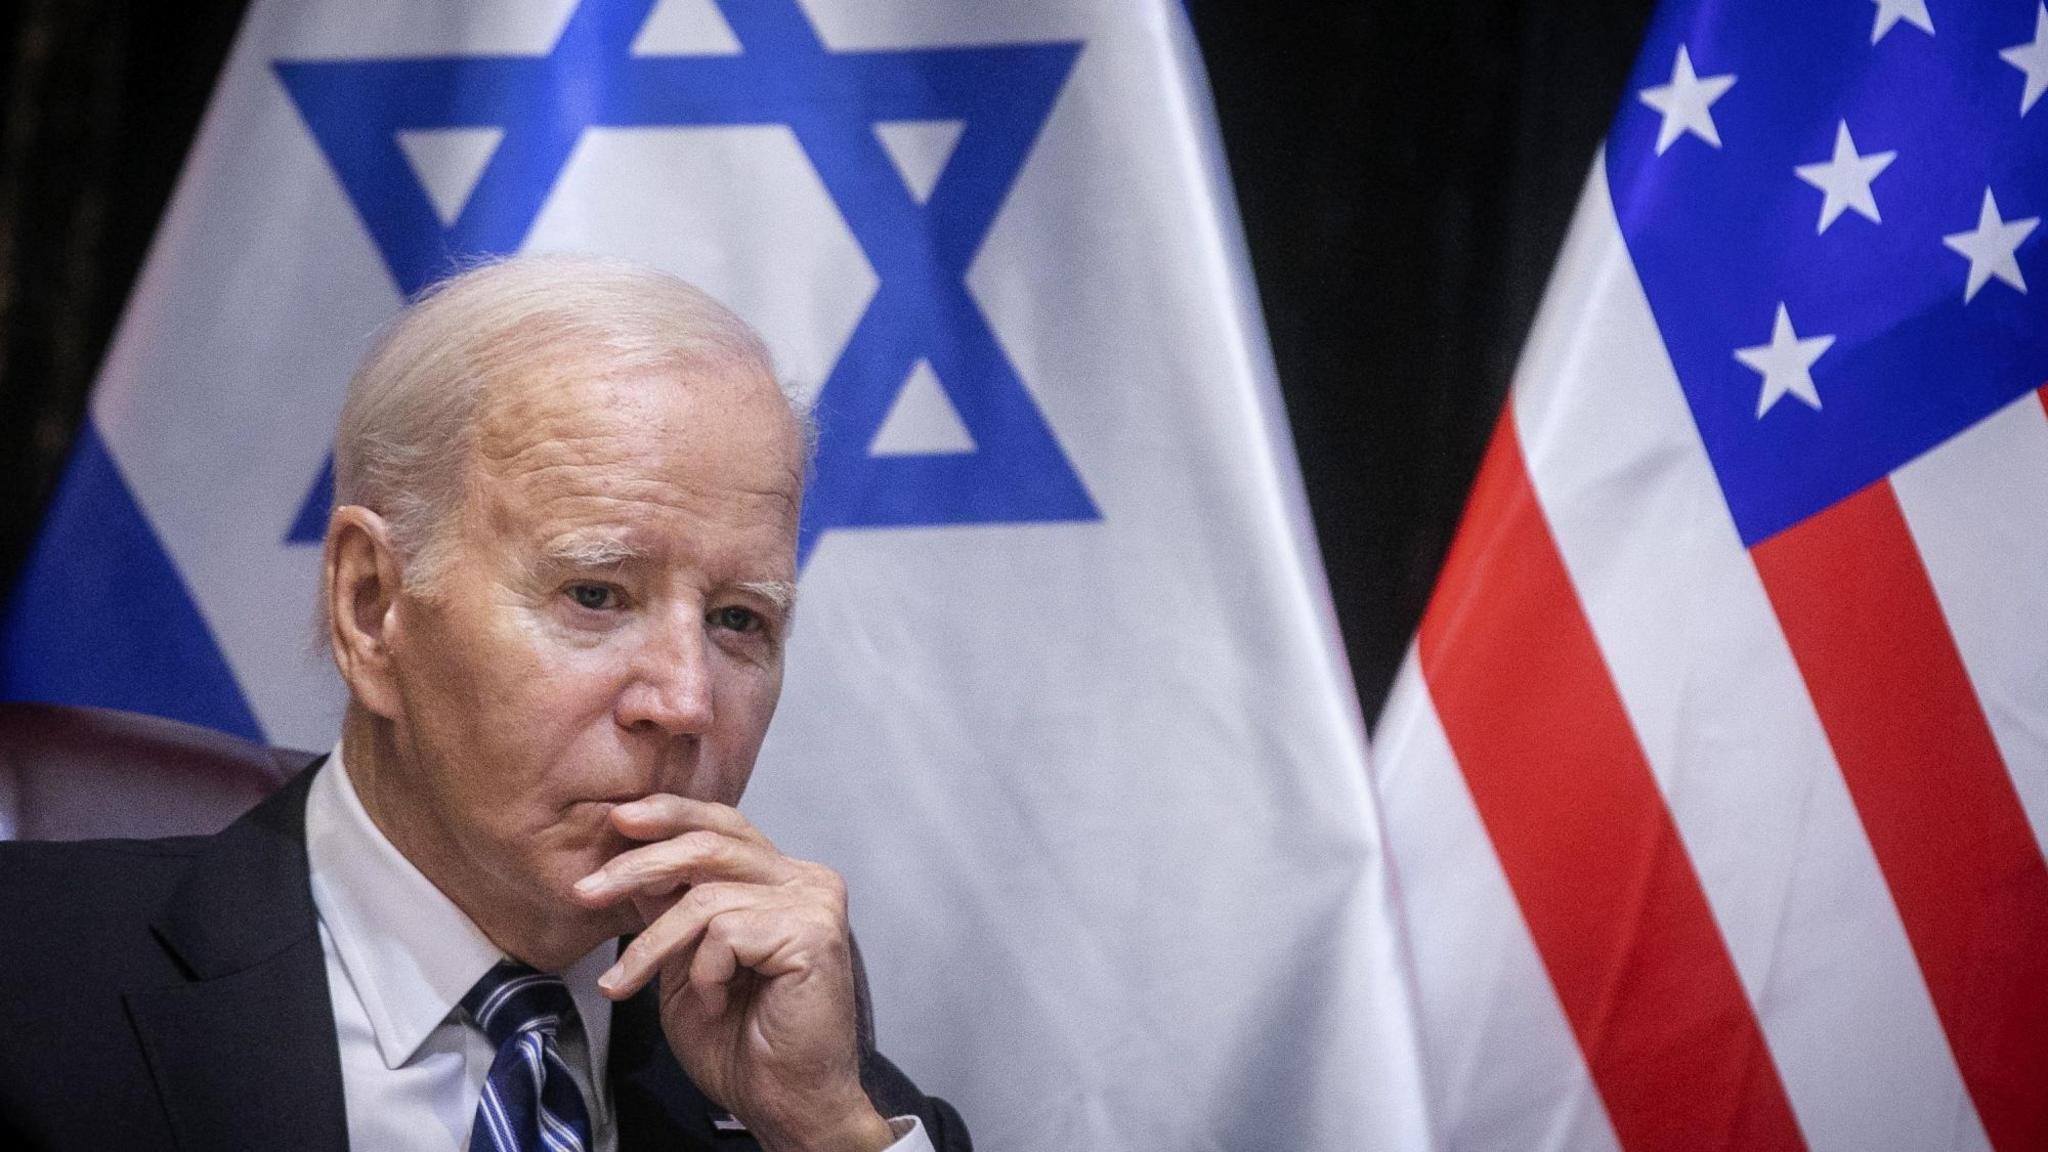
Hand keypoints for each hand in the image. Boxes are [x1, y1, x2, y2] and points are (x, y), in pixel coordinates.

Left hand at [571, 796, 894, 1151]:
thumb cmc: (742, 1042)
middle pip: (711, 845)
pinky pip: (726, 932)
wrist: (784, 1102)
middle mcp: (806, 880)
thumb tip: (632, 861)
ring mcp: (815, 902)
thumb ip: (671, 909)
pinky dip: (704, 972)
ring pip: (707, 895)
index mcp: (782, 879)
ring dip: (653, 945)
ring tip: (627, 983)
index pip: (723, 825)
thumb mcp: (687, 962)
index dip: (670, 815)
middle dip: (639, 865)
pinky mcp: (813, 932)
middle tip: (587, 892)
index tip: (617, 820)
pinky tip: (714, 1002)